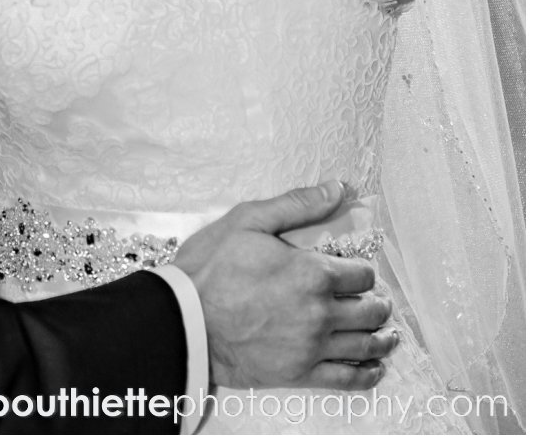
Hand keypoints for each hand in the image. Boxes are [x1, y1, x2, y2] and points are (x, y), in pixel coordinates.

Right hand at [174, 180, 396, 390]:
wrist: (182, 319)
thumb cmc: (208, 269)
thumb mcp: (246, 221)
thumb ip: (296, 205)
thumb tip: (337, 189)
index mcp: (312, 272)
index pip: (363, 274)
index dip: (362, 271)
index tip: (355, 273)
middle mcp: (320, 311)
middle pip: (371, 310)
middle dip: (377, 304)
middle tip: (374, 302)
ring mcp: (312, 346)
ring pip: (367, 345)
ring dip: (382, 337)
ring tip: (385, 334)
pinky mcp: (300, 374)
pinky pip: (349, 379)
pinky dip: (368, 374)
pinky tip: (372, 367)